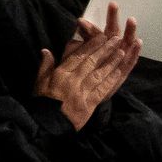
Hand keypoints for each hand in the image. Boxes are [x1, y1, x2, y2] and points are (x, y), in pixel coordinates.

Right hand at [35, 15, 139, 129]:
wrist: (47, 124)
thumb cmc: (42, 102)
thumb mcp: (39, 82)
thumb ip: (45, 66)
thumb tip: (46, 50)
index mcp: (61, 74)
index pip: (78, 56)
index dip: (91, 46)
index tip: (101, 37)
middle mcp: (73, 80)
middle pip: (91, 62)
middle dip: (105, 49)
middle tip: (116, 39)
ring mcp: (83, 92)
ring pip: (99, 74)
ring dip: (111, 62)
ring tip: (121, 52)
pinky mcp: (91, 103)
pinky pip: (103, 89)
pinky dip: (112, 80)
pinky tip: (119, 72)